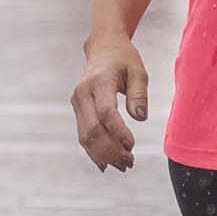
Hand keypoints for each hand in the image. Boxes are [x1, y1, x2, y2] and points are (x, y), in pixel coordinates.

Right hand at [69, 37, 147, 170]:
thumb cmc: (124, 60)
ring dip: (103, 154)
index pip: (105, 112)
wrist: (102, 50)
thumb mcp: (138, 71)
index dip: (118, 131)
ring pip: (85, 136)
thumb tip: (140, 118)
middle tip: (130, 162)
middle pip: (93, 129)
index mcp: (99, 82)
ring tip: (123, 165)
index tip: (132, 145)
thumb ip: (139, 94)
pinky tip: (106, 164)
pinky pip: (83, 135)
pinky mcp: (77, 110)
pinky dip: (93, 152)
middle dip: (111, 150)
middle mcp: (82, 93)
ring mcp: (77, 103)